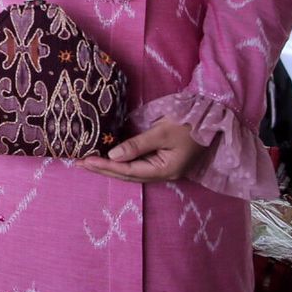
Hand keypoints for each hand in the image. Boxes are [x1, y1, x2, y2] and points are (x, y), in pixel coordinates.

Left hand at [78, 118, 206, 182]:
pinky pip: (136, 164)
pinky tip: (106, 157)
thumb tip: (113, 156)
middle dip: (103, 169)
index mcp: (166, 170)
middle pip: (127, 175)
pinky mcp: (161, 159)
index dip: (106, 166)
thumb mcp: (162, 132)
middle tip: (79, 163)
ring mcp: (162, 167)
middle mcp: (163, 173)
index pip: (129, 171)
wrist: (212, 116)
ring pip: (130, 171)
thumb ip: (137, 145)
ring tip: (87, 162)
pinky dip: (120, 162)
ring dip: (109, 167)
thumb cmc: (189, 122)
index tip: (85, 161)